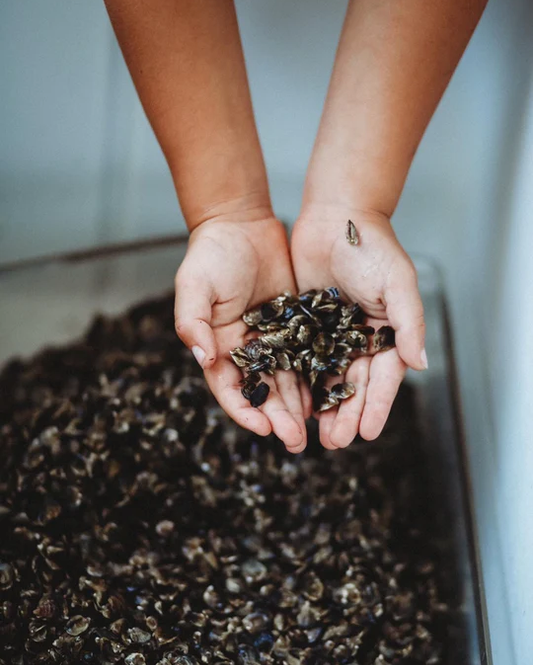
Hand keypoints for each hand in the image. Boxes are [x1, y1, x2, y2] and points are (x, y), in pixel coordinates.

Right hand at [174, 214, 308, 452]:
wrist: (240, 223)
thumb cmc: (210, 254)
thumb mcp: (195, 286)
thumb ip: (193, 321)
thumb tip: (203, 356)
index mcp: (217, 347)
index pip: (230, 389)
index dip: (244, 412)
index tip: (263, 429)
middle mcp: (244, 351)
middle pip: (262, 393)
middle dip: (278, 419)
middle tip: (296, 441)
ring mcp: (271, 341)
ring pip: (287, 382)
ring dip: (299, 408)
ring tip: (316, 431)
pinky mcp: (294, 327)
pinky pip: (307, 357)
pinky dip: (316, 379)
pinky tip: (330, 397)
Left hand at [291, 205, 425, 447]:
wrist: (335, 215)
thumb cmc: (373, 246)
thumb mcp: (397, 282)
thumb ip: (409, 322)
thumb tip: (420, 363)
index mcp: (388, 333)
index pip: (384, 378)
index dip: (377, 407)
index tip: (367, 433)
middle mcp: (362, 338)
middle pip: (355, 385)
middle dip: (347, 415)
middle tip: (335, 442)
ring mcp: (333, 334)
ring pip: (328, 379)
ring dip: (324, 408)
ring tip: (315, 435)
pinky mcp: (306, 326)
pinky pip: (303, 360)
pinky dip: (300, 383)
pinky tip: (294, 405)